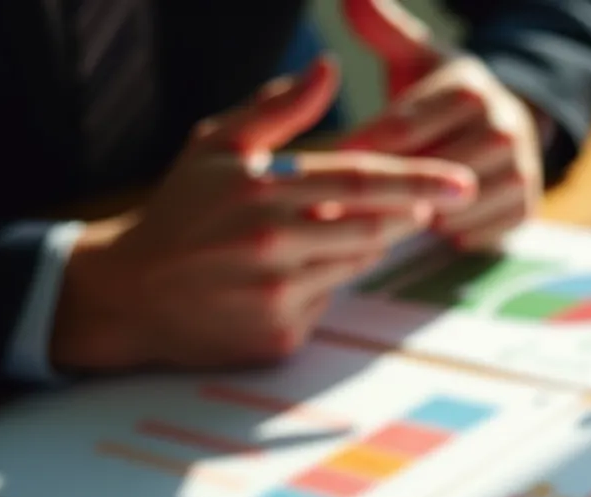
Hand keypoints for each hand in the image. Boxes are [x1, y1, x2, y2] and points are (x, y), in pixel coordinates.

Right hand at [51, 56, 476, 371]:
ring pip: (358, 264)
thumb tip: (329, 69)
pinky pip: (331, 301)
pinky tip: (289, 275)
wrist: (129, 294)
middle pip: (372, 227)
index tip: (461, 182)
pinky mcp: (279, 334)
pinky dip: (325, 283)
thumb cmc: (180, 211)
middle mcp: (268, 241)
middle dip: (399, 215)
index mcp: (258, 187)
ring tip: (324, 234)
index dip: (416, 180)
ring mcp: (274, 292)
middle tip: (412, 206)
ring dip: (361, 246)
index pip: (358, 179)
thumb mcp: (216, 146)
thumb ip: (278, 109)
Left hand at [342, 0, 542, 250]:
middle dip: (388, 187)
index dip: (363, 146)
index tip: (334, 159)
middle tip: (352, 198)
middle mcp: (503, 128)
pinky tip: (427, 223)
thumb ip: (382, 28)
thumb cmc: (442, 94)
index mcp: (468, 89)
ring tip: (392, 210)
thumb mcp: (416, 56)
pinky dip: (445, 234)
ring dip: (416, 214)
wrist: (507, 123)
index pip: (401, 127)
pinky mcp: (525, 208)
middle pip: (426, 172)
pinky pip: (473, 233)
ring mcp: (520, 170)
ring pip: (449, 207)